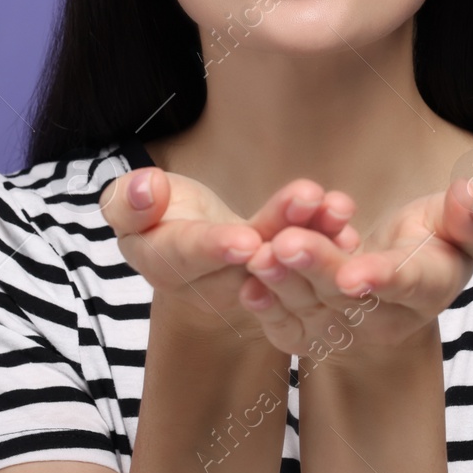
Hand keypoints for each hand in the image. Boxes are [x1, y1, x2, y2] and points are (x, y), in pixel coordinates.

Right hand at [101, 165, 360, 339]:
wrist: (181, 233)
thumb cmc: (150, 212)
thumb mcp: (126, 204)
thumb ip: (128, 201)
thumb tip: (146, 188)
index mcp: (165, 264)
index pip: (189, 257)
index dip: (217, 249)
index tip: (246, 241)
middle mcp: (210, 283)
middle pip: (248, 261)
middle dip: (282, 233)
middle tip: (309, 201)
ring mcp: (248, 279)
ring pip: (282, 256)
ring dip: (313, 230)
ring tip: (335, 203)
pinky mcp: (276, 269)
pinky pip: (300, 253)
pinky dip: (324, 235)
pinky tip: (346, 216)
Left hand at [237, 177, 472, 357]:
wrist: (397, 286)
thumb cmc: (431, 244)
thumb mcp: (459, 225)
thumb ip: (469, 215)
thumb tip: (472, 193)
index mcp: (428, 288)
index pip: (405, 284)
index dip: (380, 277)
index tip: (353, 274)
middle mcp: (388, 320)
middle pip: (349, 298)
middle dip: (317, 270)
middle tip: (286, 243)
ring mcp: (349, 333)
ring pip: (313, 311)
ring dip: (284, 284)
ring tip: (259, 254)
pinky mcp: (315, 337)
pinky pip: (290, 329)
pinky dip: (268, 310)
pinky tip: (248, 286)